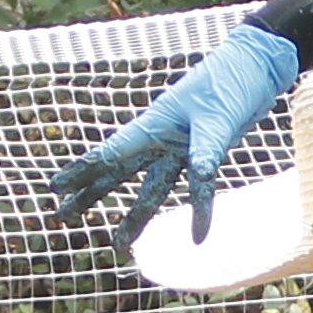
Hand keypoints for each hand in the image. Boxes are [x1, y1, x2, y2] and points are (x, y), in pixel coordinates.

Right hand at [53, 23, 299, 239]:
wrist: (257, 68)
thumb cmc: (230, 80)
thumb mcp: (216, 115)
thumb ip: (205, 148)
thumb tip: (199, 173)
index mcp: (154, 123)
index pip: (112, 152)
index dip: (84, 171)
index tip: (55, 186)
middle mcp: (161, 138)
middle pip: (120, 172)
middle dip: (92, 194)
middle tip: (64, 215)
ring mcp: (180, 147)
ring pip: (151, 187)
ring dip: (136, 215)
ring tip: (119, 243)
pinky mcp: (203, 153)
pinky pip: (196, 186)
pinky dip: (199, 209)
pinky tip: (198, 234)